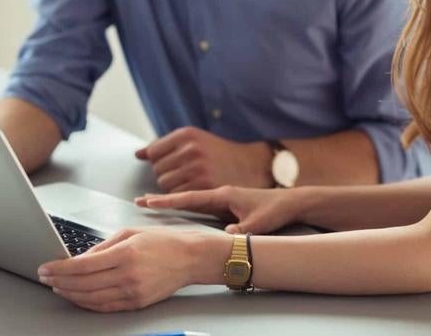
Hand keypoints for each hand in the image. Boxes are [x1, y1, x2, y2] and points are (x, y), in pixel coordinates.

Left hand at [38, 227, 230, 311]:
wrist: (190, 258)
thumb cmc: (163, 241)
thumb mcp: (130, 233)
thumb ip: (102, 247)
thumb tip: (79, 259)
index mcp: (126, 253)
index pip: (82, 266)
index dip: (59, 269)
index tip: (46, 267)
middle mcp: (128, 275)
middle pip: (83, 284)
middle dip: (59, 281)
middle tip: (45, 278)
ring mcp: (132, 292)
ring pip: (91, 298)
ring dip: (70, 294)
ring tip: (57, 287)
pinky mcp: (136, 303)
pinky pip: (105, 307)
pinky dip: (87, 303)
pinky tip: (77, 297)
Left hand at [135, 126, 272, 191]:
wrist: (252, 166)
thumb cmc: (218, 155)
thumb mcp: (195, 141)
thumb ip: (165, 146)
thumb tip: (138, 154)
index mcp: (187, 134)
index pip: (153, 152)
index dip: (160, 162)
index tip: (172, 165)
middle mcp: (191, 149)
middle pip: (158, 170)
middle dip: (166, 175)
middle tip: (185, 176)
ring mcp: (197, 168)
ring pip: (165, 184)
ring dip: (172, 188)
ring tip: (191, 183)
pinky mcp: (204, 187)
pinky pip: (176, 196)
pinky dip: (181, 198)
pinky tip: (195, 192)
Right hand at [136, 185, 300, 233]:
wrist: (291, 202)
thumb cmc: (275, 211)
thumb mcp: (259, 223)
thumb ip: (242, 230)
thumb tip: (225, 236)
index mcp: (223, 195)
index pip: (190, 198)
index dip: (168, 201)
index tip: (148, 201)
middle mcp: (220, 194)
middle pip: (185, 197)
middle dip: (162, 199)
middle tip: (139, 201)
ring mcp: (223, 198)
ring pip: (191, 200)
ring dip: (172, 201)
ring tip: (150, 204)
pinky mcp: (228, 204)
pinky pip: (200, 204)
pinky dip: (185, 205)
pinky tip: (177, 209)